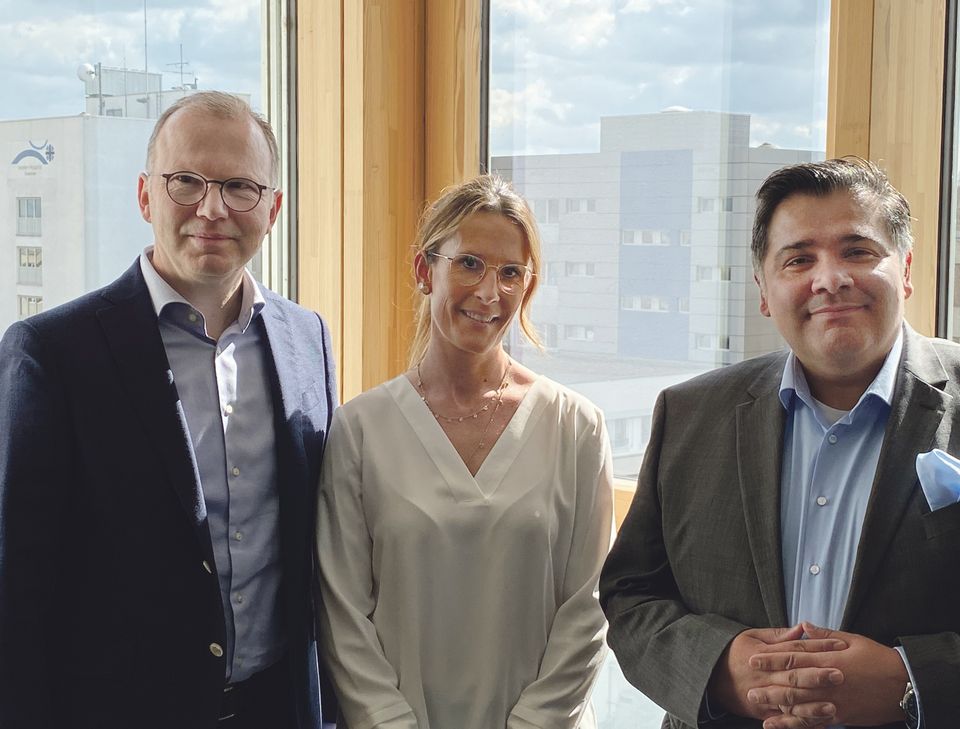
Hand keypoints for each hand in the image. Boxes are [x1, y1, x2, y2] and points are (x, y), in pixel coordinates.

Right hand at [708, 625, 845, 722]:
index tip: (841, 646)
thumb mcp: (752, 637)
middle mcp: (765, 675)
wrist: (710, 674)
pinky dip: (800, 722)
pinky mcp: (762, 712)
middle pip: (794, 675)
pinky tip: (817, 723)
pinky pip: (783, 719)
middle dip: (817, 676)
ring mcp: (764, 695)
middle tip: (840, 675)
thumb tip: (802, 628)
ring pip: (790, 701)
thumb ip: (779, 635)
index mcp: (765, 654)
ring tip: (833, 706)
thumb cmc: (734, 652)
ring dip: (811, 705)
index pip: (796, 649)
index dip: (818, 647)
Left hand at [748, 622, 907, 727]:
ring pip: (800, 705)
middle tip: (749, 686)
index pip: (794, 658)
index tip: (753, 658)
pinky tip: (780, 725)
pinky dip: (795, 724)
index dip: (772, 658)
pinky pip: (814, 722)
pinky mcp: (840, 716)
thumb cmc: (878, 659)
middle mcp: (828, 682)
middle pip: (792, 684)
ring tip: (758, 704)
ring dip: (777, 705)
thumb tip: (803, 625)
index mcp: (829, 660)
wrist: (905, 686)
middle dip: (769, 685)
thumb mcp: (853, 640)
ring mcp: (834, 702)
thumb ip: (825, 635)